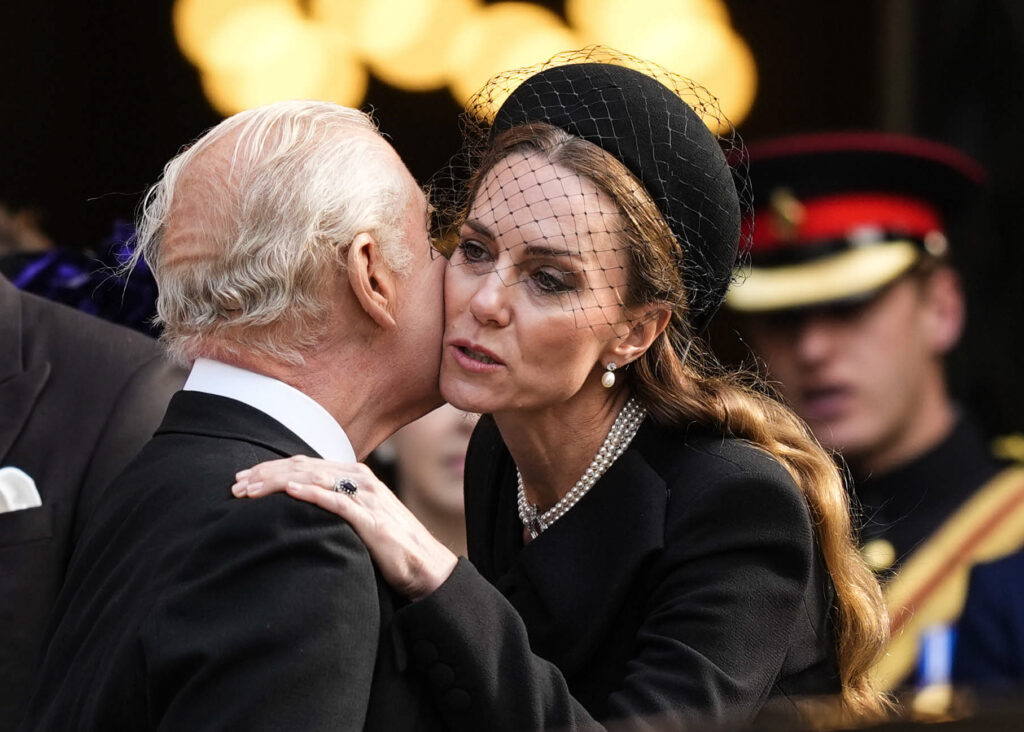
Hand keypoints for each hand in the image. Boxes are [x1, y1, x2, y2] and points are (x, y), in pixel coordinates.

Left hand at [232, 456, 457, 600]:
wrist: (427, 567)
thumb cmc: (391, 546)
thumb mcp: (359, 518)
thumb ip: (335, 506)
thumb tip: (299, 506)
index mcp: (356, 477)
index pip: (306, 464)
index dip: (272, 468)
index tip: (243, 479)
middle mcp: (361, 480)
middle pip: (305, 468)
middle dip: (266, 474)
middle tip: (235, 485)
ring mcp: (368, 498)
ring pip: (316, 479)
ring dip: (279, 481)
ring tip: (250, 489)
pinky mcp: (372, 520)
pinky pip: (338, 502)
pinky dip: (313, 493)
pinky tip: (290, 491)